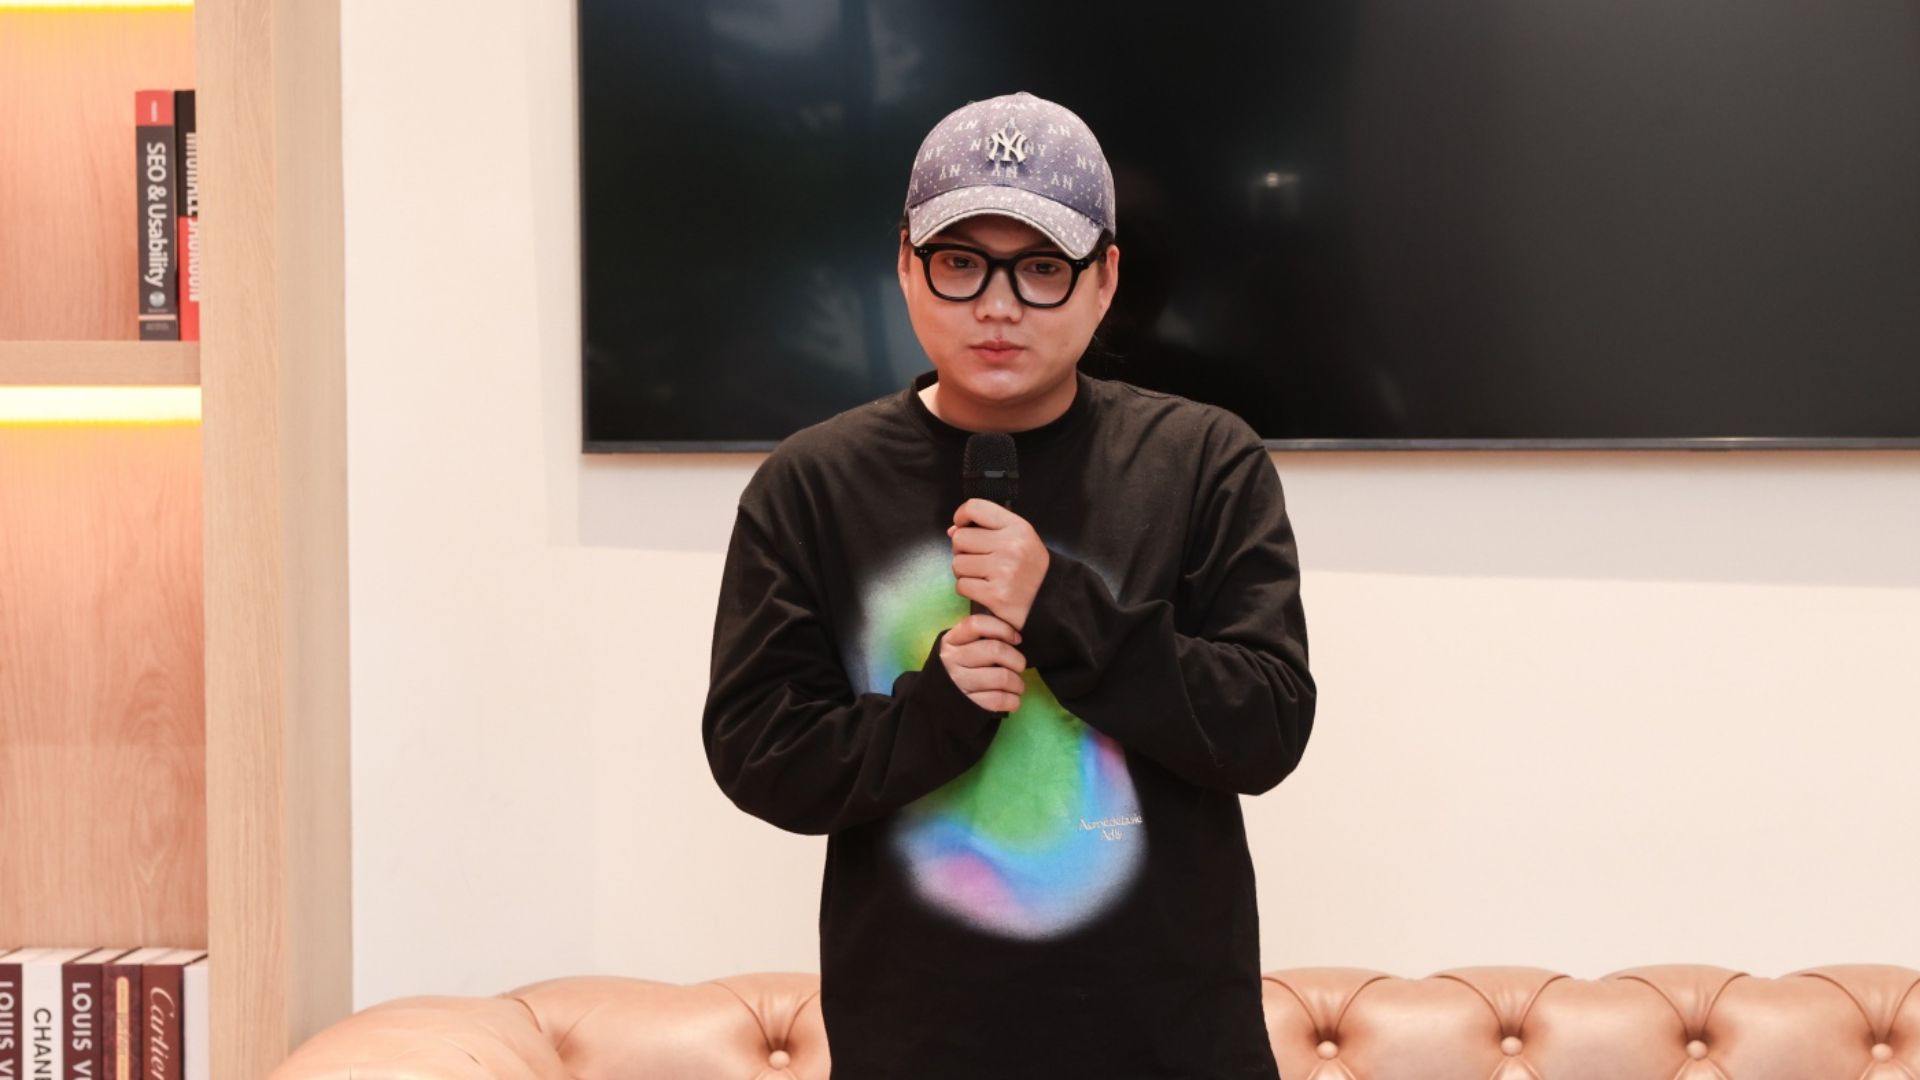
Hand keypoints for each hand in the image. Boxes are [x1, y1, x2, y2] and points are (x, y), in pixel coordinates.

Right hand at [939, 612, 1026, 714]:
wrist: (940, 704)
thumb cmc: (961, 670)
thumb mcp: (961, 648)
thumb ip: (980, 637)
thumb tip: (1014, 635)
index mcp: (951, 641)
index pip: (977, 624)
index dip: (1003, 629)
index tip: (1016, 639)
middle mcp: (951, 660)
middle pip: (995, 650)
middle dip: (1017, 659)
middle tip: (1019, 666)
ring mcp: (958, 683)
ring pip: (1002, 677)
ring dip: (1018, 683)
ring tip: (1017, 685)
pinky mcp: (967, 705)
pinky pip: (999, 699)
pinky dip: (1013, 700)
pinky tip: (1013, 699)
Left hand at [947, 498, 1050, 631]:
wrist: (1050, 600)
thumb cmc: (1028, 567)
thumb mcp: (1018, 538)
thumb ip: (987, 528)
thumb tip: (952, 531)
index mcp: (1018, 528)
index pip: (975, 507)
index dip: (962, 516)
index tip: (963, 527)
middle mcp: (1012, 546)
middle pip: (960, 538)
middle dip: (963, 550)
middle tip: (979, 559)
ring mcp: (1005, 571)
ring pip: (957, 564)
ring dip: (964, 572)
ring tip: (983, 576)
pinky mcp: (996, 595)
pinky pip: (961, 586)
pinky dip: (968, 589)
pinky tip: (984, 590)